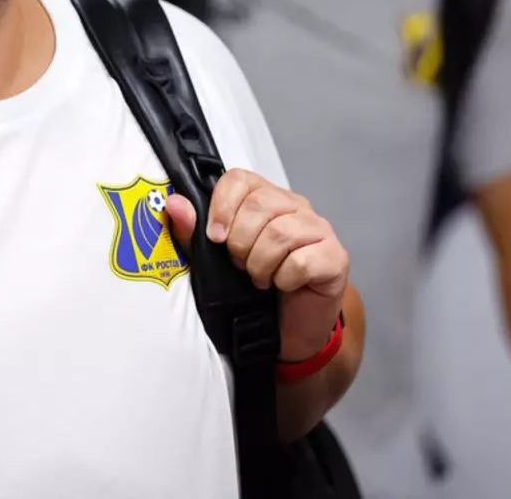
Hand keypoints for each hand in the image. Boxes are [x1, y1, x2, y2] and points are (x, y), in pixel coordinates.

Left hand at [166, 168, 347, 360]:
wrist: (287, 332)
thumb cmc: (253, 291)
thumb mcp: (215, 262)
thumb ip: (194, 233)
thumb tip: (175, 204)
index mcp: (266, 198)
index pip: (240, 179)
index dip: (222, 206)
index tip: (215, 237)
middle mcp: (296, 207)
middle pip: (260, 205)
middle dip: (240, 242)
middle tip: (240, 264)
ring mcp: (319, 230)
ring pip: (280, 233)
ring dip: (260, 264)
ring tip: (260, 278)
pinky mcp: (335, 257)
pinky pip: (302, 261)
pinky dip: (283, 280)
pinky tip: (282, 285)